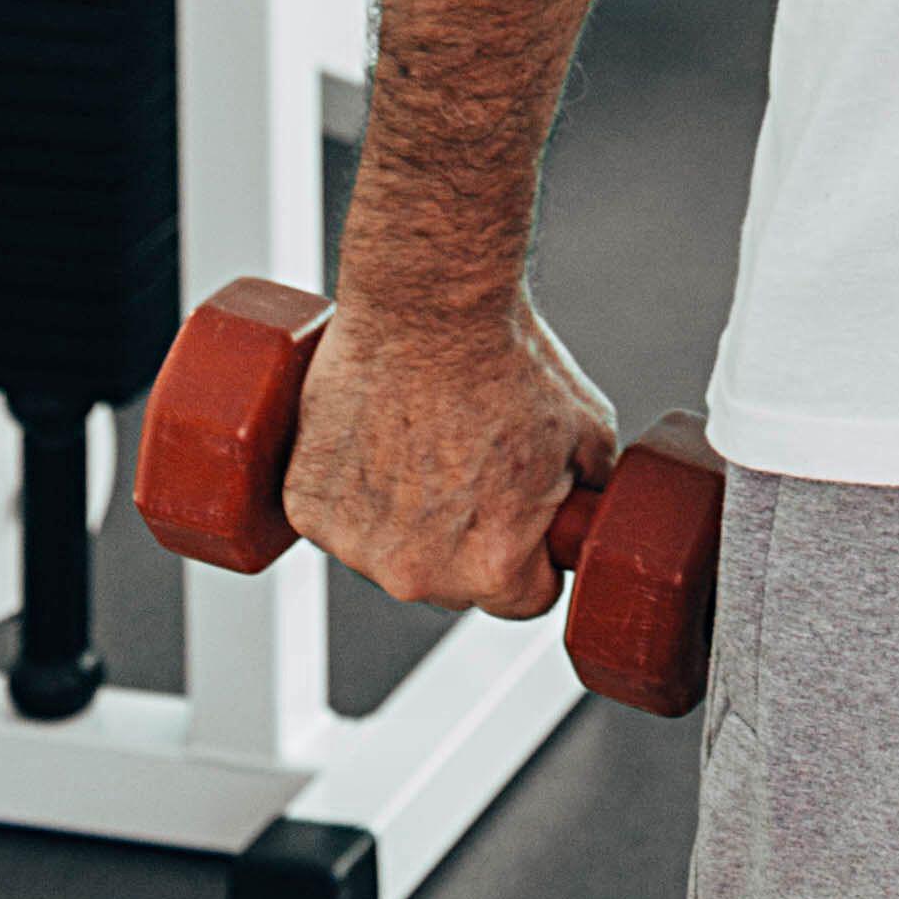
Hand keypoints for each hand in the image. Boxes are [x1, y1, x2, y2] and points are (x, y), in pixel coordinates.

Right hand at [282, 280, 617, 616]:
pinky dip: (353, 489)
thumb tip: (591, 511)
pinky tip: (377, 436)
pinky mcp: (307, 507)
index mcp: (493, 567)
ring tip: (423, 439)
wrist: (429, 300)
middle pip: (455, 581)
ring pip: (391, 552)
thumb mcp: (590, 429)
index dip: (534, 555)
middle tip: (471, 460)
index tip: (524, 515)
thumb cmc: (507, 357)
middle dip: (469, 536)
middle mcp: (417, 573)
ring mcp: (354, 544)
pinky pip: (340, 518)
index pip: (524, 598)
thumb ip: (591, 491)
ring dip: (405, 517)